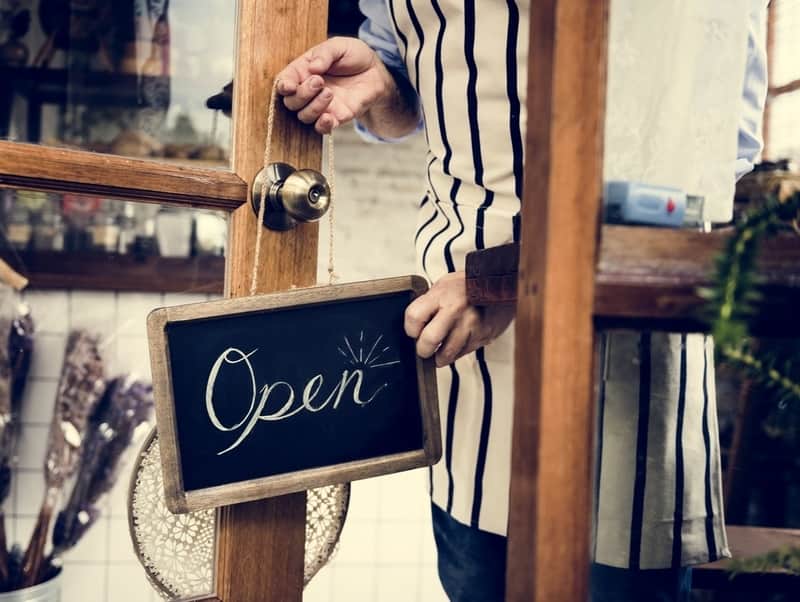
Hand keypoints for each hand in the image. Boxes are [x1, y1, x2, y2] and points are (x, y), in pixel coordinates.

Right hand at [275, 37, 399, 134]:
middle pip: (291, 102)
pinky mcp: (335, 118)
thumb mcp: (339, 46)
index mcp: (303, 71)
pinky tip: (328, 117)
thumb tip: (312, 68)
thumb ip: (325, 53)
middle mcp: (308, 91)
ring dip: (313, 106)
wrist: (375, 72)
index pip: (284, 82)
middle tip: (319, 81)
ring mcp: (321, 106)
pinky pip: (321, 128)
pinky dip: (322, 125)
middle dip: (302, 94)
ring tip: (330, 92)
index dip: (283, 86)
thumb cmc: (354, 56)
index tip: (290, 86)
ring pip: (304, 116)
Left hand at [405, 272, 515, 367]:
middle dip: (423, 349)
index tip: (413, 330)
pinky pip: (463, 354)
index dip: (410, 328)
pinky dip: (456, 353)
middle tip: (424, 347)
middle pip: (429, 341)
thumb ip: (429, 303)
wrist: (502, 283)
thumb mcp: (444, 284)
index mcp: (441, 295)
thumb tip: (414, 322)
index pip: (413, 318)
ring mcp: (470, 325)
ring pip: (447, 354)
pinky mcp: (482, 336)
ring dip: (439, 356)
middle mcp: (455, 310)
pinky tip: (456, 344)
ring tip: (439, 349)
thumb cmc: (471, 284)